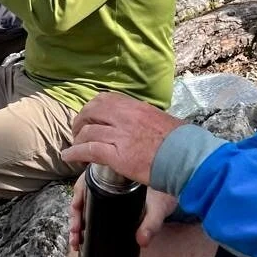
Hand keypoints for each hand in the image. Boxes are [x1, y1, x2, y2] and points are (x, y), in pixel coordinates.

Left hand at [62, 92, 184, 186]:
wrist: (188, 158)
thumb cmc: (182, 143)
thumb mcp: (163, 121)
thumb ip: (148, 120)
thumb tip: (143, 124)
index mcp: (137, 107)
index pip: (107, 99)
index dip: (93, 107)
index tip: (90, 116)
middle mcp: (126, 117)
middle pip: (92, 111)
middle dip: (81, 120)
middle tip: (77, 130)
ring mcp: (120, 135)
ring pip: (88, 131)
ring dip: (77, 139)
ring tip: (74, 146)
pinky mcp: (117, 155)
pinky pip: (89, 150)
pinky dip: (75, 153)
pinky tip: (69, 157)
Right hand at [67, 181, 178, 251]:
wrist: (181, 186)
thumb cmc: (168, 191)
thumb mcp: (159, 206)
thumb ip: (151, 222)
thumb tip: (142, 240)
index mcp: (113, 171)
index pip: (85, 184)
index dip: (77, 202)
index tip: (77, 222)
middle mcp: (107, 177)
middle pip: (81, 194)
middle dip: (75, 217)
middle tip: (76, 235)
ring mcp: (109, 188)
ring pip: (86, 201)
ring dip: (78, 221)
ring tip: (76, 242)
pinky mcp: (113, 198)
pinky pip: (94, 206)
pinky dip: (87, 221)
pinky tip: (83, 238)